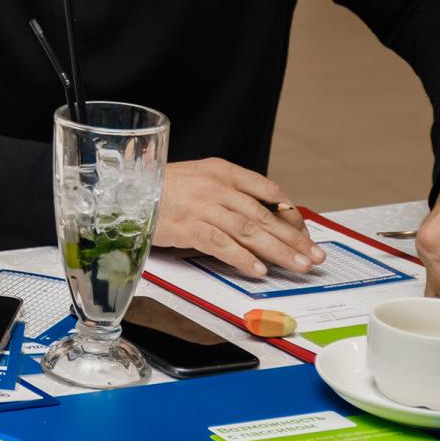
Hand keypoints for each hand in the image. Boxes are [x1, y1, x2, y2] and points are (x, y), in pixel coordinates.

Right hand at [153, 158, 323, 276]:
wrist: (124, 189)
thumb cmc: (160, 187)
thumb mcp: (198, 177)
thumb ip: (228, 191)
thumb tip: (262, 214)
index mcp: (222, 170)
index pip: (269, 190)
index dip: (291, 214)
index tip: (305, 233)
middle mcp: (216, 186)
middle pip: (265, 215)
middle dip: (294, 238)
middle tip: (315, 256)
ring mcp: (202, 206)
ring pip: (250, 231)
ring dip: (278, 251)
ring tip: (298, 266)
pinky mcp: (187, 226)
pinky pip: (222, 244)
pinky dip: (242, 258)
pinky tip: (258, 270)